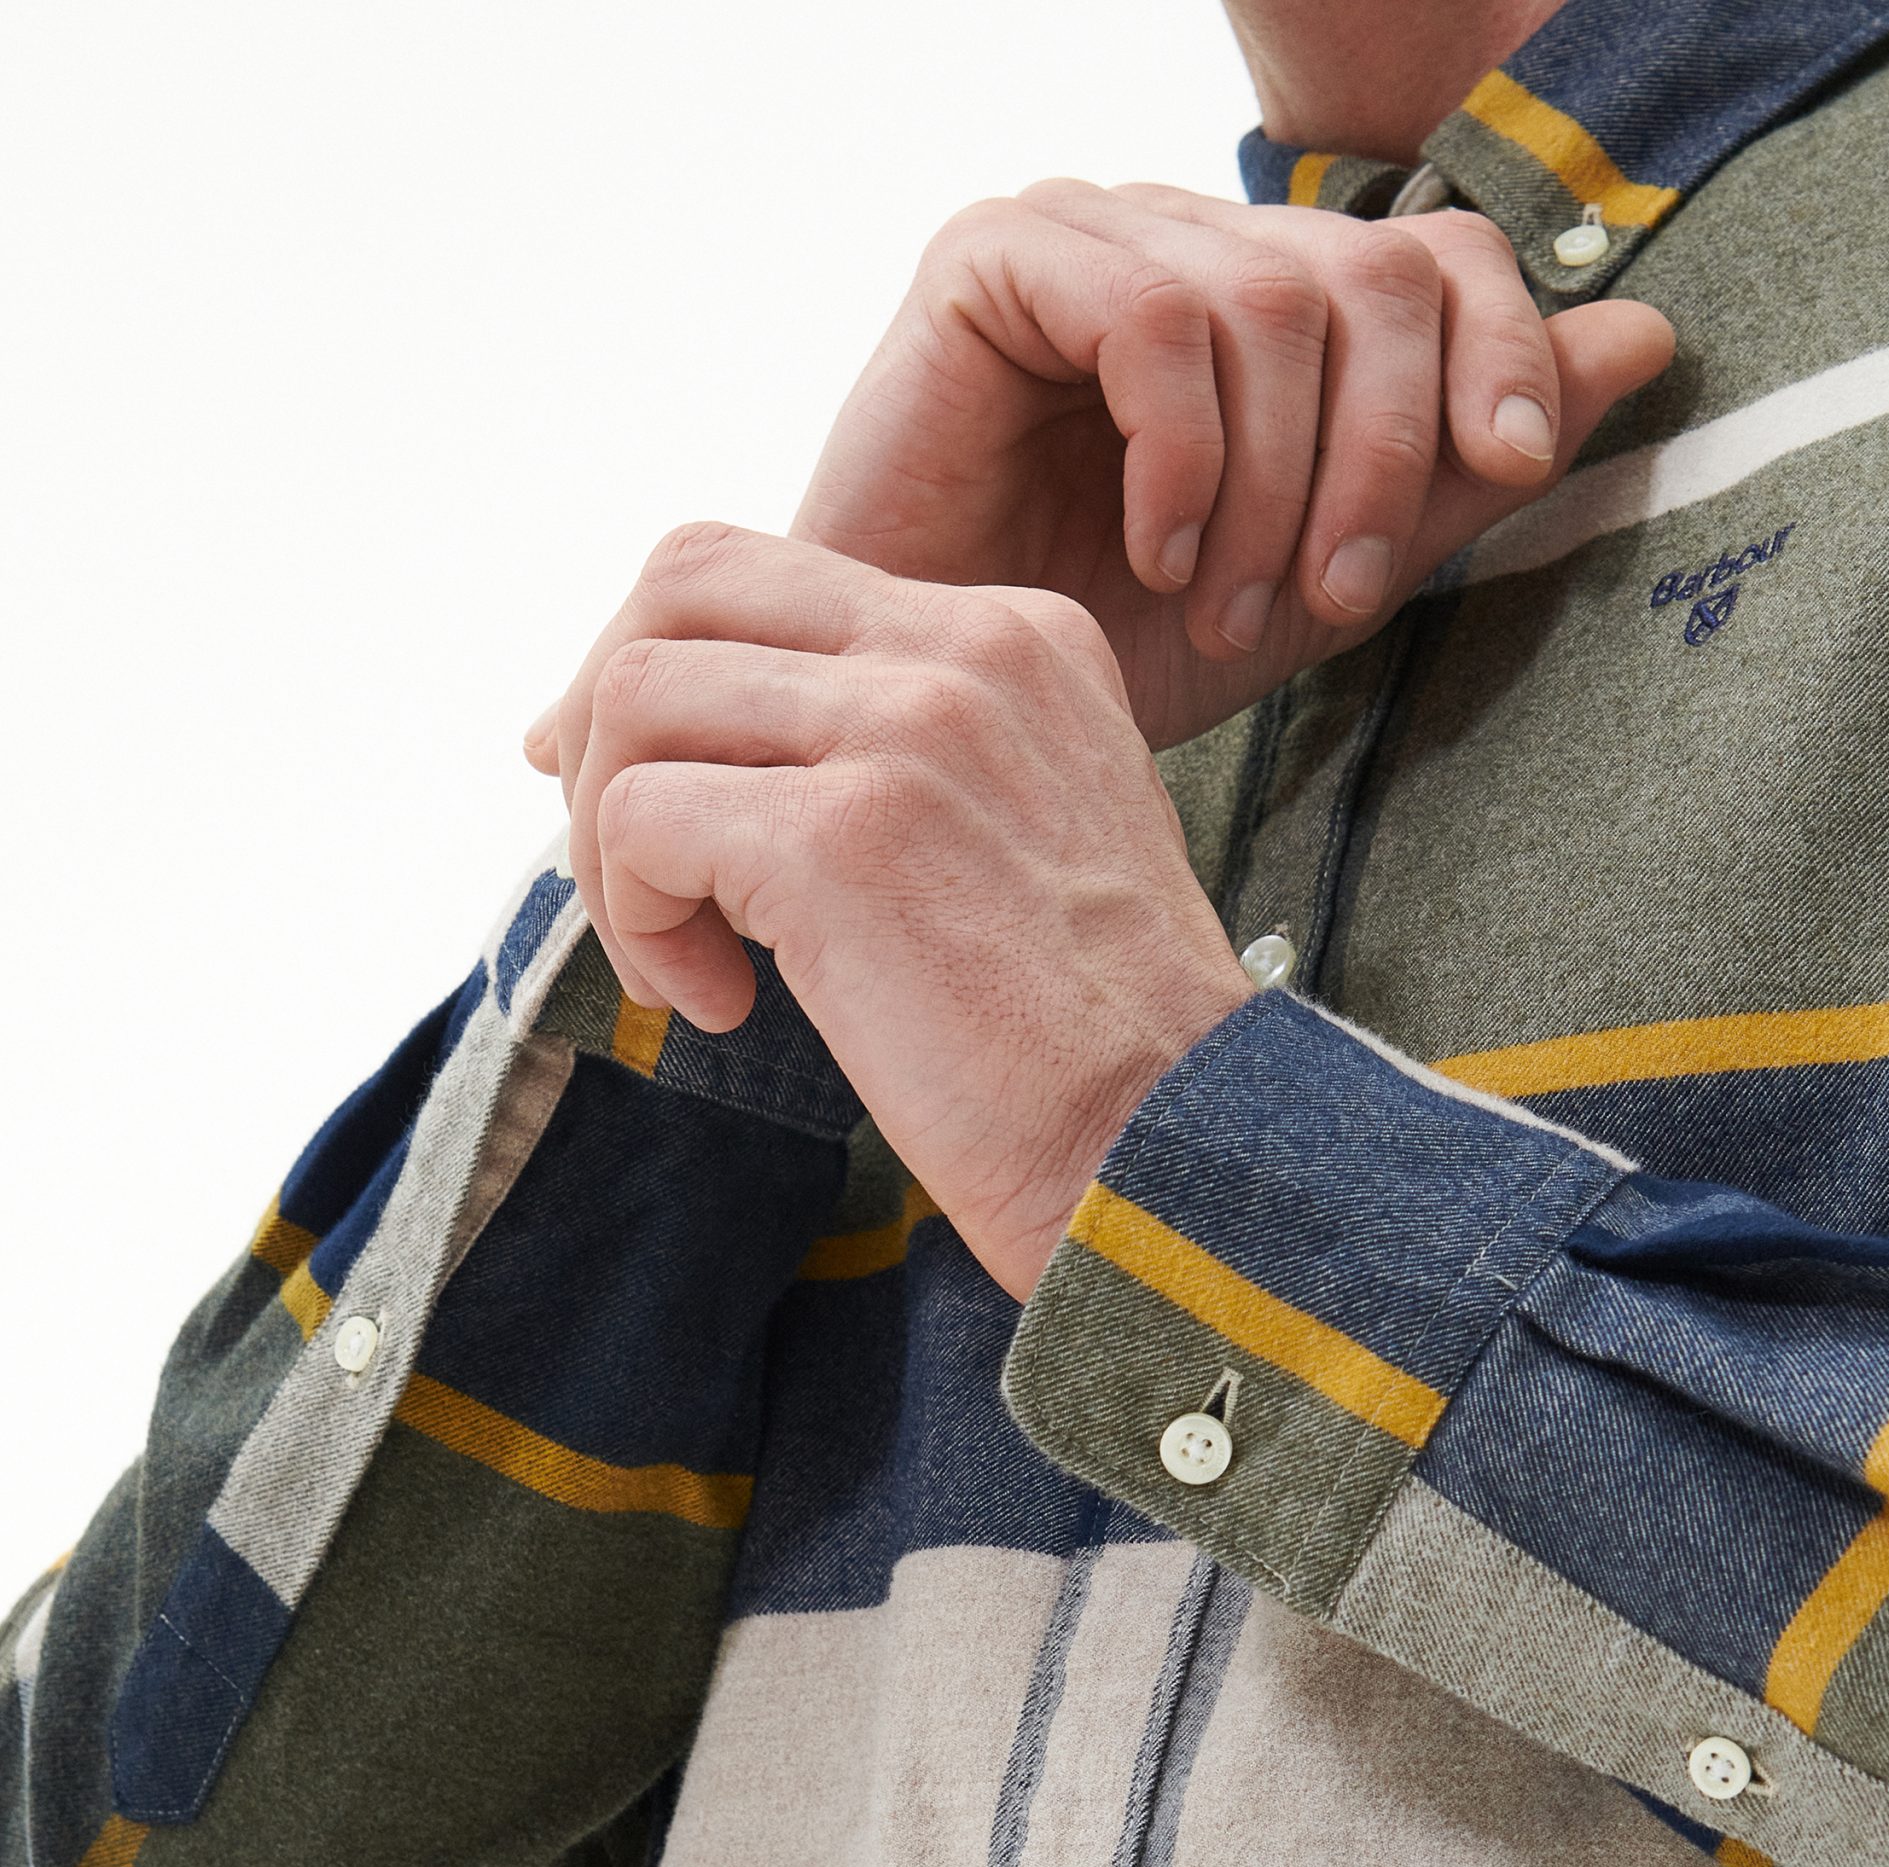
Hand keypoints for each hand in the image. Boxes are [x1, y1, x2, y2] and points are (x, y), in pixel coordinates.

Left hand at [533, 524, 1251, 1297]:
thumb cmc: (1078, 1041)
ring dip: (613, 842)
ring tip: (683, 959)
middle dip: (608, 723)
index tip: (644, 805)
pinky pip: (642, 819)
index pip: (774, 576)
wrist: (1161, 1151)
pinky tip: (720, 1004)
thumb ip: (895, 758)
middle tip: (628, 864)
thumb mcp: (1014, 835)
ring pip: (638, 698)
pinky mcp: (841, 837)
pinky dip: (640, 922)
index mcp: (1019, 636)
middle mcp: (967, 650)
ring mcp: (906, 732)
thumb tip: (683, 754)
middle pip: (683, 585)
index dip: (670, 679)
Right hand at [784, 182, 1673, 745]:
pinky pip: (1157, 322)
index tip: (1507, 469)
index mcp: (1271, 301)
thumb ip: (1465, 471)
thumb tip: (1644, 339)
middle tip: (1328, 597)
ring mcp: (1090, 232)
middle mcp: (1189, 242)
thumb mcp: (1322, 580)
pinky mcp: (996, 256)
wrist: (931, 720)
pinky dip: (1184, 458)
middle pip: (1376, 270)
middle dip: (1384, 453)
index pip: (1438, 254)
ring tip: (1218, 603)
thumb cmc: (1105, 658)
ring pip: (1277, 300)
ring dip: (1275, 482)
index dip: (1498, 348)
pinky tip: (1153, 551)